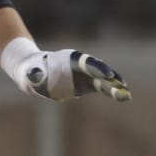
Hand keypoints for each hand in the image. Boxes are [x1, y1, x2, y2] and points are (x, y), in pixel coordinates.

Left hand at [1, 38, 130, 102]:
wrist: (34, 72)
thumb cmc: (30, 71)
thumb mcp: (29, 72)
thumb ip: (34, 74)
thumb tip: (34, 76)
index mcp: (69, 59)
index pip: (85, 63)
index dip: (97, 68)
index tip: (107, 75)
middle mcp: (80, 66)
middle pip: (98, 71)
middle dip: (110, 79)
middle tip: (122, 87)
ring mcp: (85, 75)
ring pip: (103, 81)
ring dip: (115, 87)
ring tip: (126, 95)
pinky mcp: (86, 85)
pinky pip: (102, 88)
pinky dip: (112, 91)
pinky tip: (123, 96)